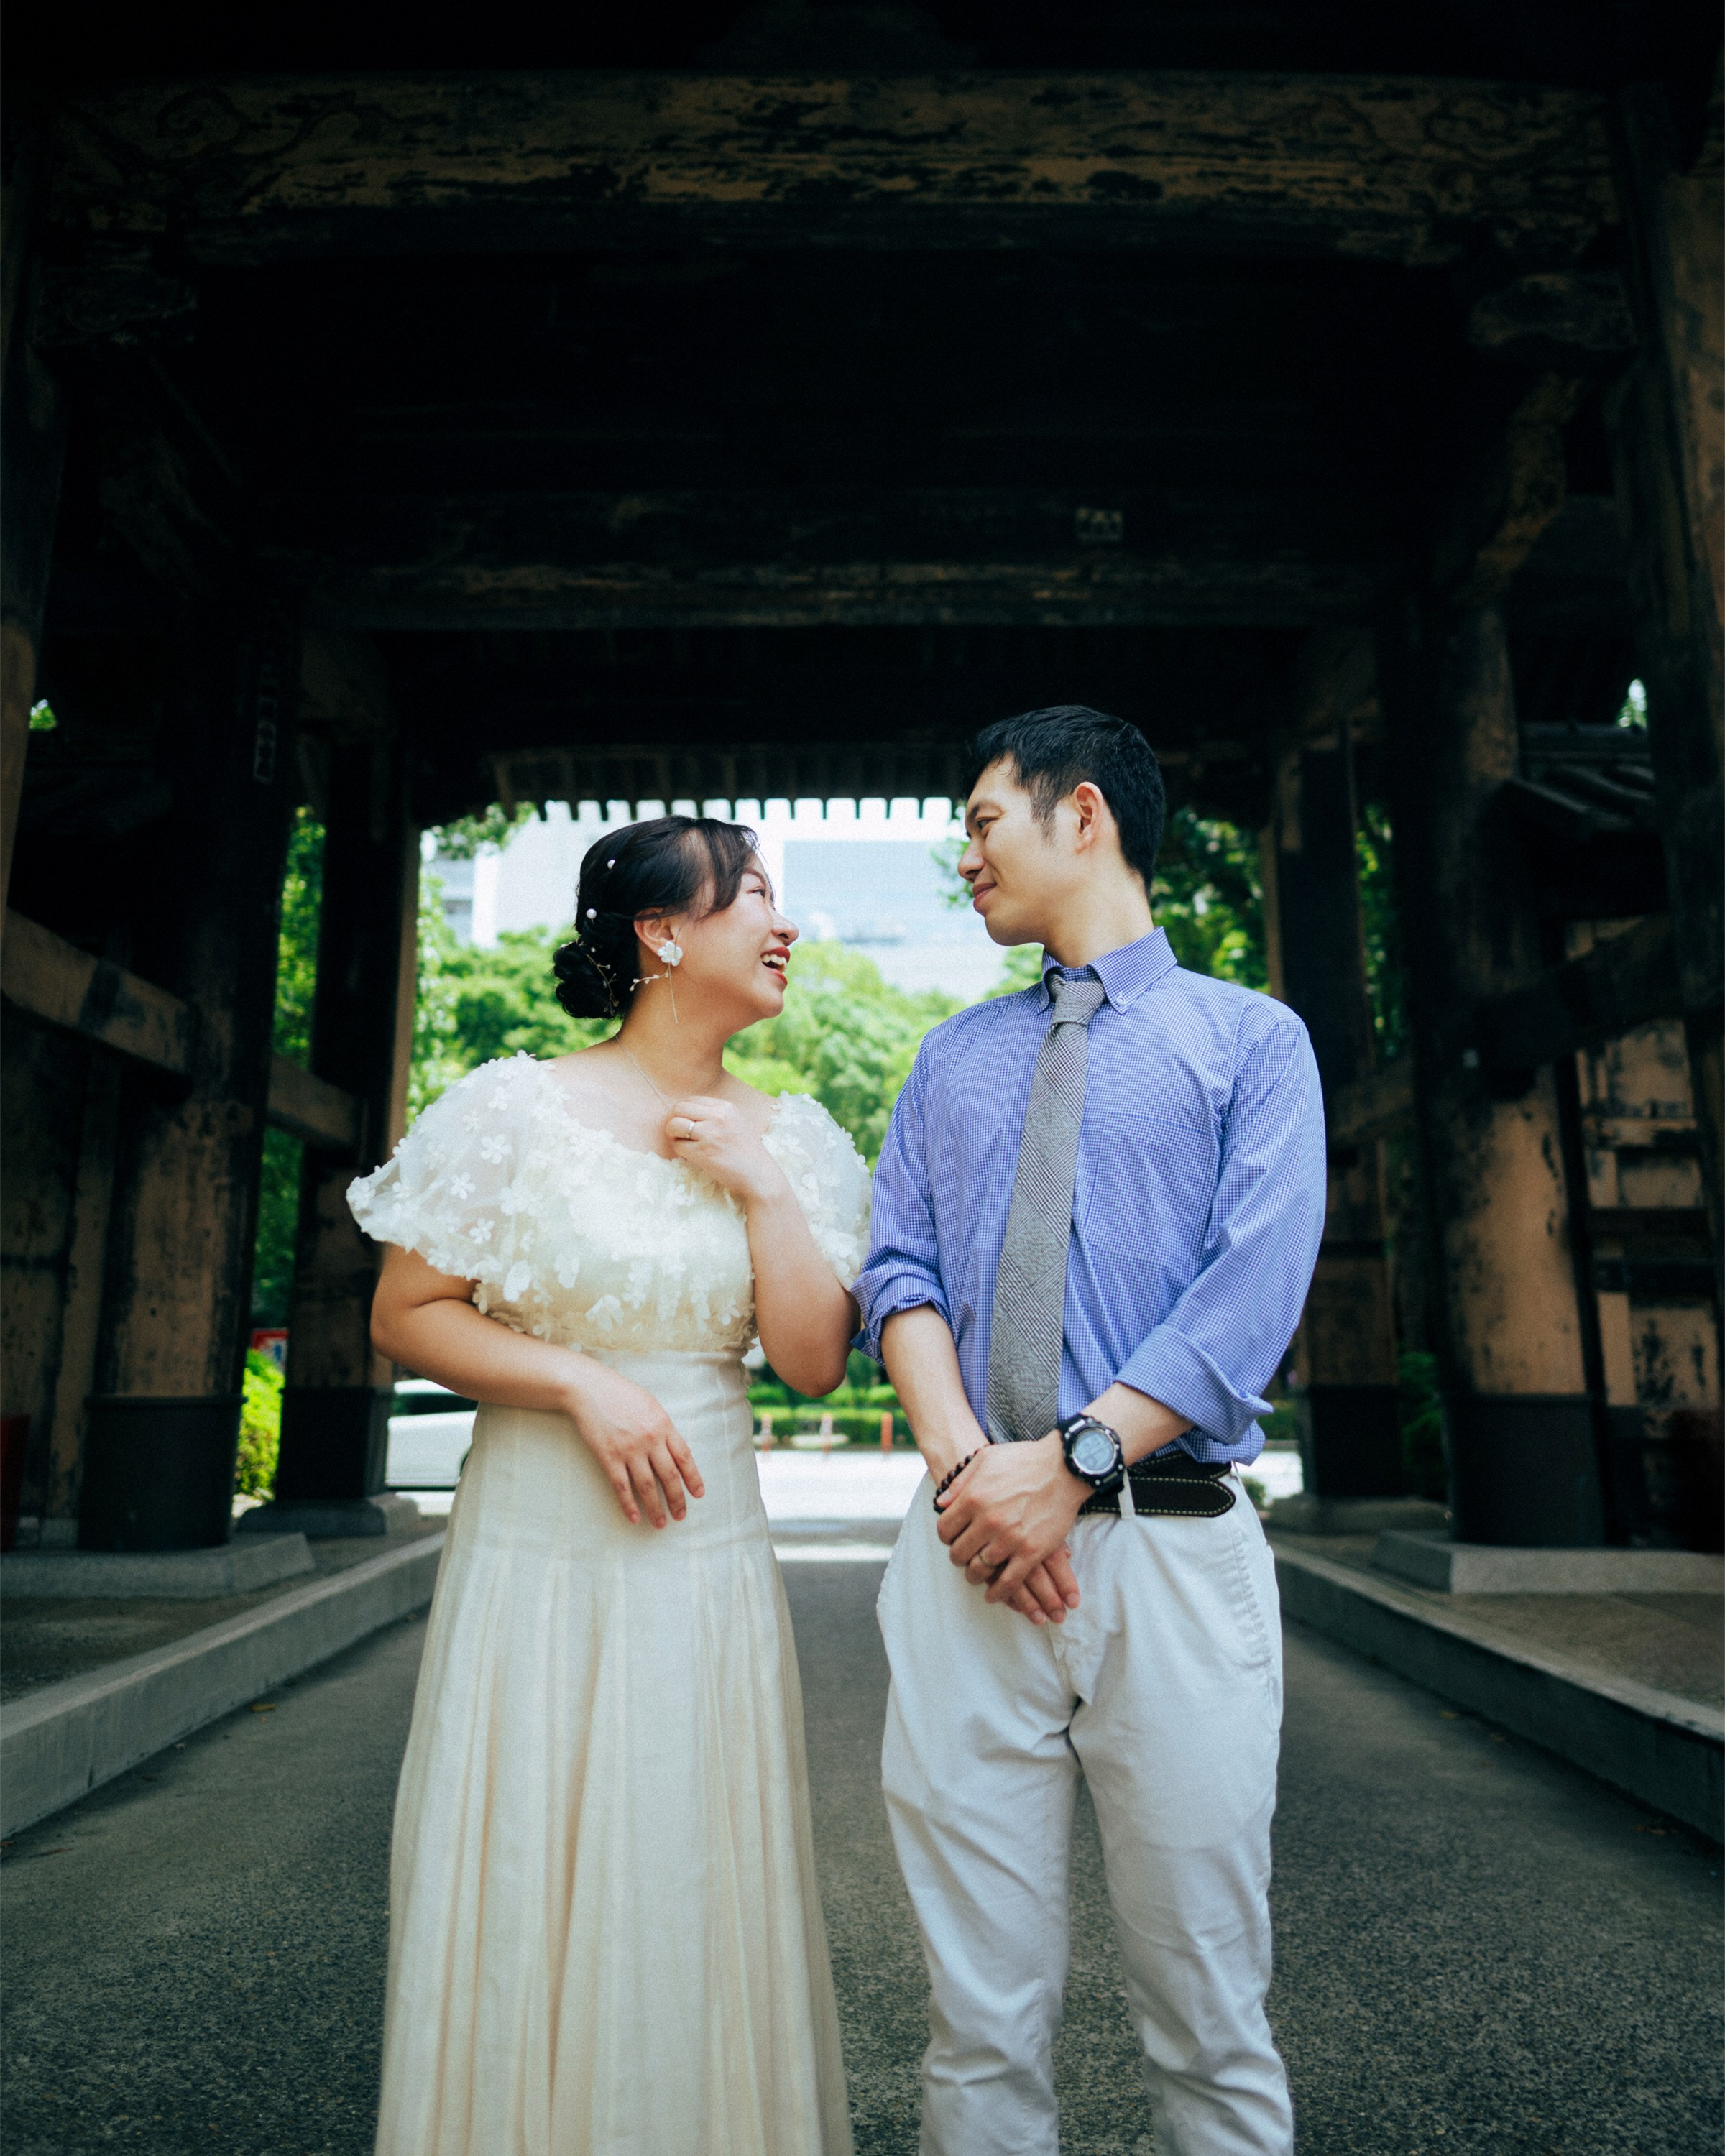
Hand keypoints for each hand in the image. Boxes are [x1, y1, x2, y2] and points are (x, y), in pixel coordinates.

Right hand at [564, 1357, 704, 1528]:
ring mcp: (629, 1450)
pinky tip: (634, 1517)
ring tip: (660, 1523)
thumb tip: (673, 1450)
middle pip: (669, 1476)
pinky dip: (628, 1504)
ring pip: (647, 1486)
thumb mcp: (650, 1405)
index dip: (693, 1478)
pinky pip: (622, 1486)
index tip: (698, 1494)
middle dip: (677, 1499)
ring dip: (655, 1508)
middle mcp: (650, 1440)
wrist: (589, 1388)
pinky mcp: (608, 1457)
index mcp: (663, 1425)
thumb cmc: (620, 1394)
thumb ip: (663, 1427)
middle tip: (681, 1516)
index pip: (684, 1457)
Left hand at [665, 1095, 785, 1204]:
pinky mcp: (704, 1152)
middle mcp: (718, 1116)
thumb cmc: (746, 1152)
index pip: (691, 1099)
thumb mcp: (735, 1123)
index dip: (684, 1112)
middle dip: (673, 1120)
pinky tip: (692, 1156)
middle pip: (679, 1108)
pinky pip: (678, 1146)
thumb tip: (684, 1112)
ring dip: (673, 1135)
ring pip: (674, 1125)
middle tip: (678, 1133)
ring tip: (683, 1143)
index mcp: (725, 1107)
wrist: (759, 1175)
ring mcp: (710, 1134)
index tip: (687, 1123)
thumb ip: (714, 1115)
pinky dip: (681, 1152)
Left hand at [936, 1436, 1084, 1619]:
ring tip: (976, 1576)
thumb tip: (941, 1503)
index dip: (946, 1537)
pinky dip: (999, 1592)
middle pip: (960, 1553)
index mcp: (973, 1498)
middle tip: (964, 1559)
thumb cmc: (1024, 1459)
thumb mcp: (985, 1459)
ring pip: (981, 1569)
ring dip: (975, 1576)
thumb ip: (960, 1483)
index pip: (945, 1530)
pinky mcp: (1032, 1551)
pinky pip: (1009, 1581)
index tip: (953, 1539)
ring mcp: (1010, 1538)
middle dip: (959, 1558)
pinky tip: (994, 1595)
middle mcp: (988, 1521)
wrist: (1065, 1466)